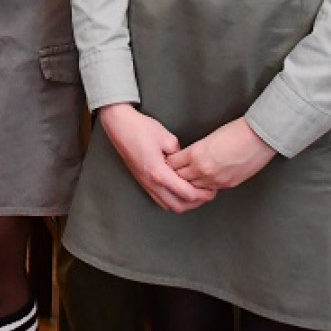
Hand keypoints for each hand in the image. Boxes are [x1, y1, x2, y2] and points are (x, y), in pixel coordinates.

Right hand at [96, 103, 218, 212]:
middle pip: (178, 206)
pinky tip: (179, 190)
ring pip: (168, 205)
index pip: (186, 193)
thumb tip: (187, 163)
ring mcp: (145, 183)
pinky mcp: (142, 181)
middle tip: (207, 194)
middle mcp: (151, 182)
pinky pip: (160, 199)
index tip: (212, 190)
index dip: (203, 195)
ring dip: (184, 203)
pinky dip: (173, 199)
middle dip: (196, 203)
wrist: (118, 124)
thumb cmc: (140, 128)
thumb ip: (181, 154)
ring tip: (195, 193)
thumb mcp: (167, 137)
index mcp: (159, 172)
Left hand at [167, 118, 276, 191]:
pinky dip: (203, 188)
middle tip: (172, 173)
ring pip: (192, 187)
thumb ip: (196, 150)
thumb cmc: (236, 132)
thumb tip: (188, 158)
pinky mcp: (226, 184)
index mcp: (195, 154)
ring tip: (185, 180)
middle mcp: (203, 169)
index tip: (167, 161)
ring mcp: (215, 179)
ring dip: (188, 183)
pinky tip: (201, 184)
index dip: (169, 162)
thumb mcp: (208, 138)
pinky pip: (208, 190)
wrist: (257, 139)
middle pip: (179, 178)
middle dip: (174, 175)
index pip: (172, 163)